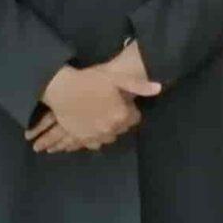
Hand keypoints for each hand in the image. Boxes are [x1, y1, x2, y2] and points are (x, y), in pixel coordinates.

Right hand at [33, 48, 161, 153]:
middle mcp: (111, 129)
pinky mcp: (82, 138)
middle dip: (120, 119)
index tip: (124, 102)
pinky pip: (94, 144)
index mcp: (121, 116)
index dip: (130, 109)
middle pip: (122, 128)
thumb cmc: (90, 80)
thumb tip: (159, 88)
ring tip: (102, 117)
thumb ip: (138, 85)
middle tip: (112, 107)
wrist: (62, 88)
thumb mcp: (116, 78)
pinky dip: (96, 138)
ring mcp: (96, 136)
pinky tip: (93, 130)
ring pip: (109, 137)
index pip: (135, 118)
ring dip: (109, 129)